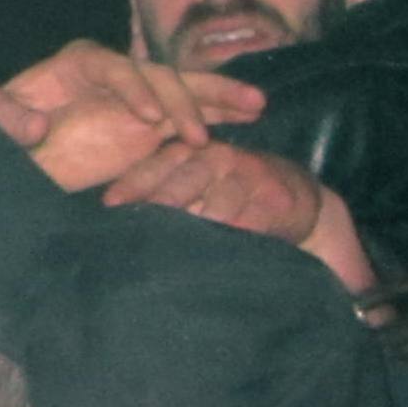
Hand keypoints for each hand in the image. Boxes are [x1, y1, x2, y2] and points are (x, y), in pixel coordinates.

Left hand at [0, 38, 263, 191]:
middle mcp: (115, 72)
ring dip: (218, 97)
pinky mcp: (153, 121)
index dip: (135, 90)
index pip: (113, 67)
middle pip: (156, 75)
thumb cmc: (3, 134)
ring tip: (255, 106)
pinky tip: (251, 117)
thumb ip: (5, 119)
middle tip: (198, 136)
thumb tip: (40, 121)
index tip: (151, 120)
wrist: (21, 155)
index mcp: (78, 63)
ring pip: (183, 88)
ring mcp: (138, 94)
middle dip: (182, 100)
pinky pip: (190, 113)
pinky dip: (220, 112)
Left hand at [102, 136, 324, 242]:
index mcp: (192, 152)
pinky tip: (220, 255)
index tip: (109, 205)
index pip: (156, 166)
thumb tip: (116, 217)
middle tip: (140, 226)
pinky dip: (234, 239)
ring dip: (199, 226)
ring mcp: (248, 176)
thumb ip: (164, 192)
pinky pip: (251, 222)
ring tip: (177, 248)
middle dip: (162, 203)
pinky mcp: (275, 199)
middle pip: (184, 181)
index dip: (132, 184)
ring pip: (218, 205)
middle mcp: (218, 158)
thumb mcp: (198, 182)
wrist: (298, 197)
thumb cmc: (232, 192)